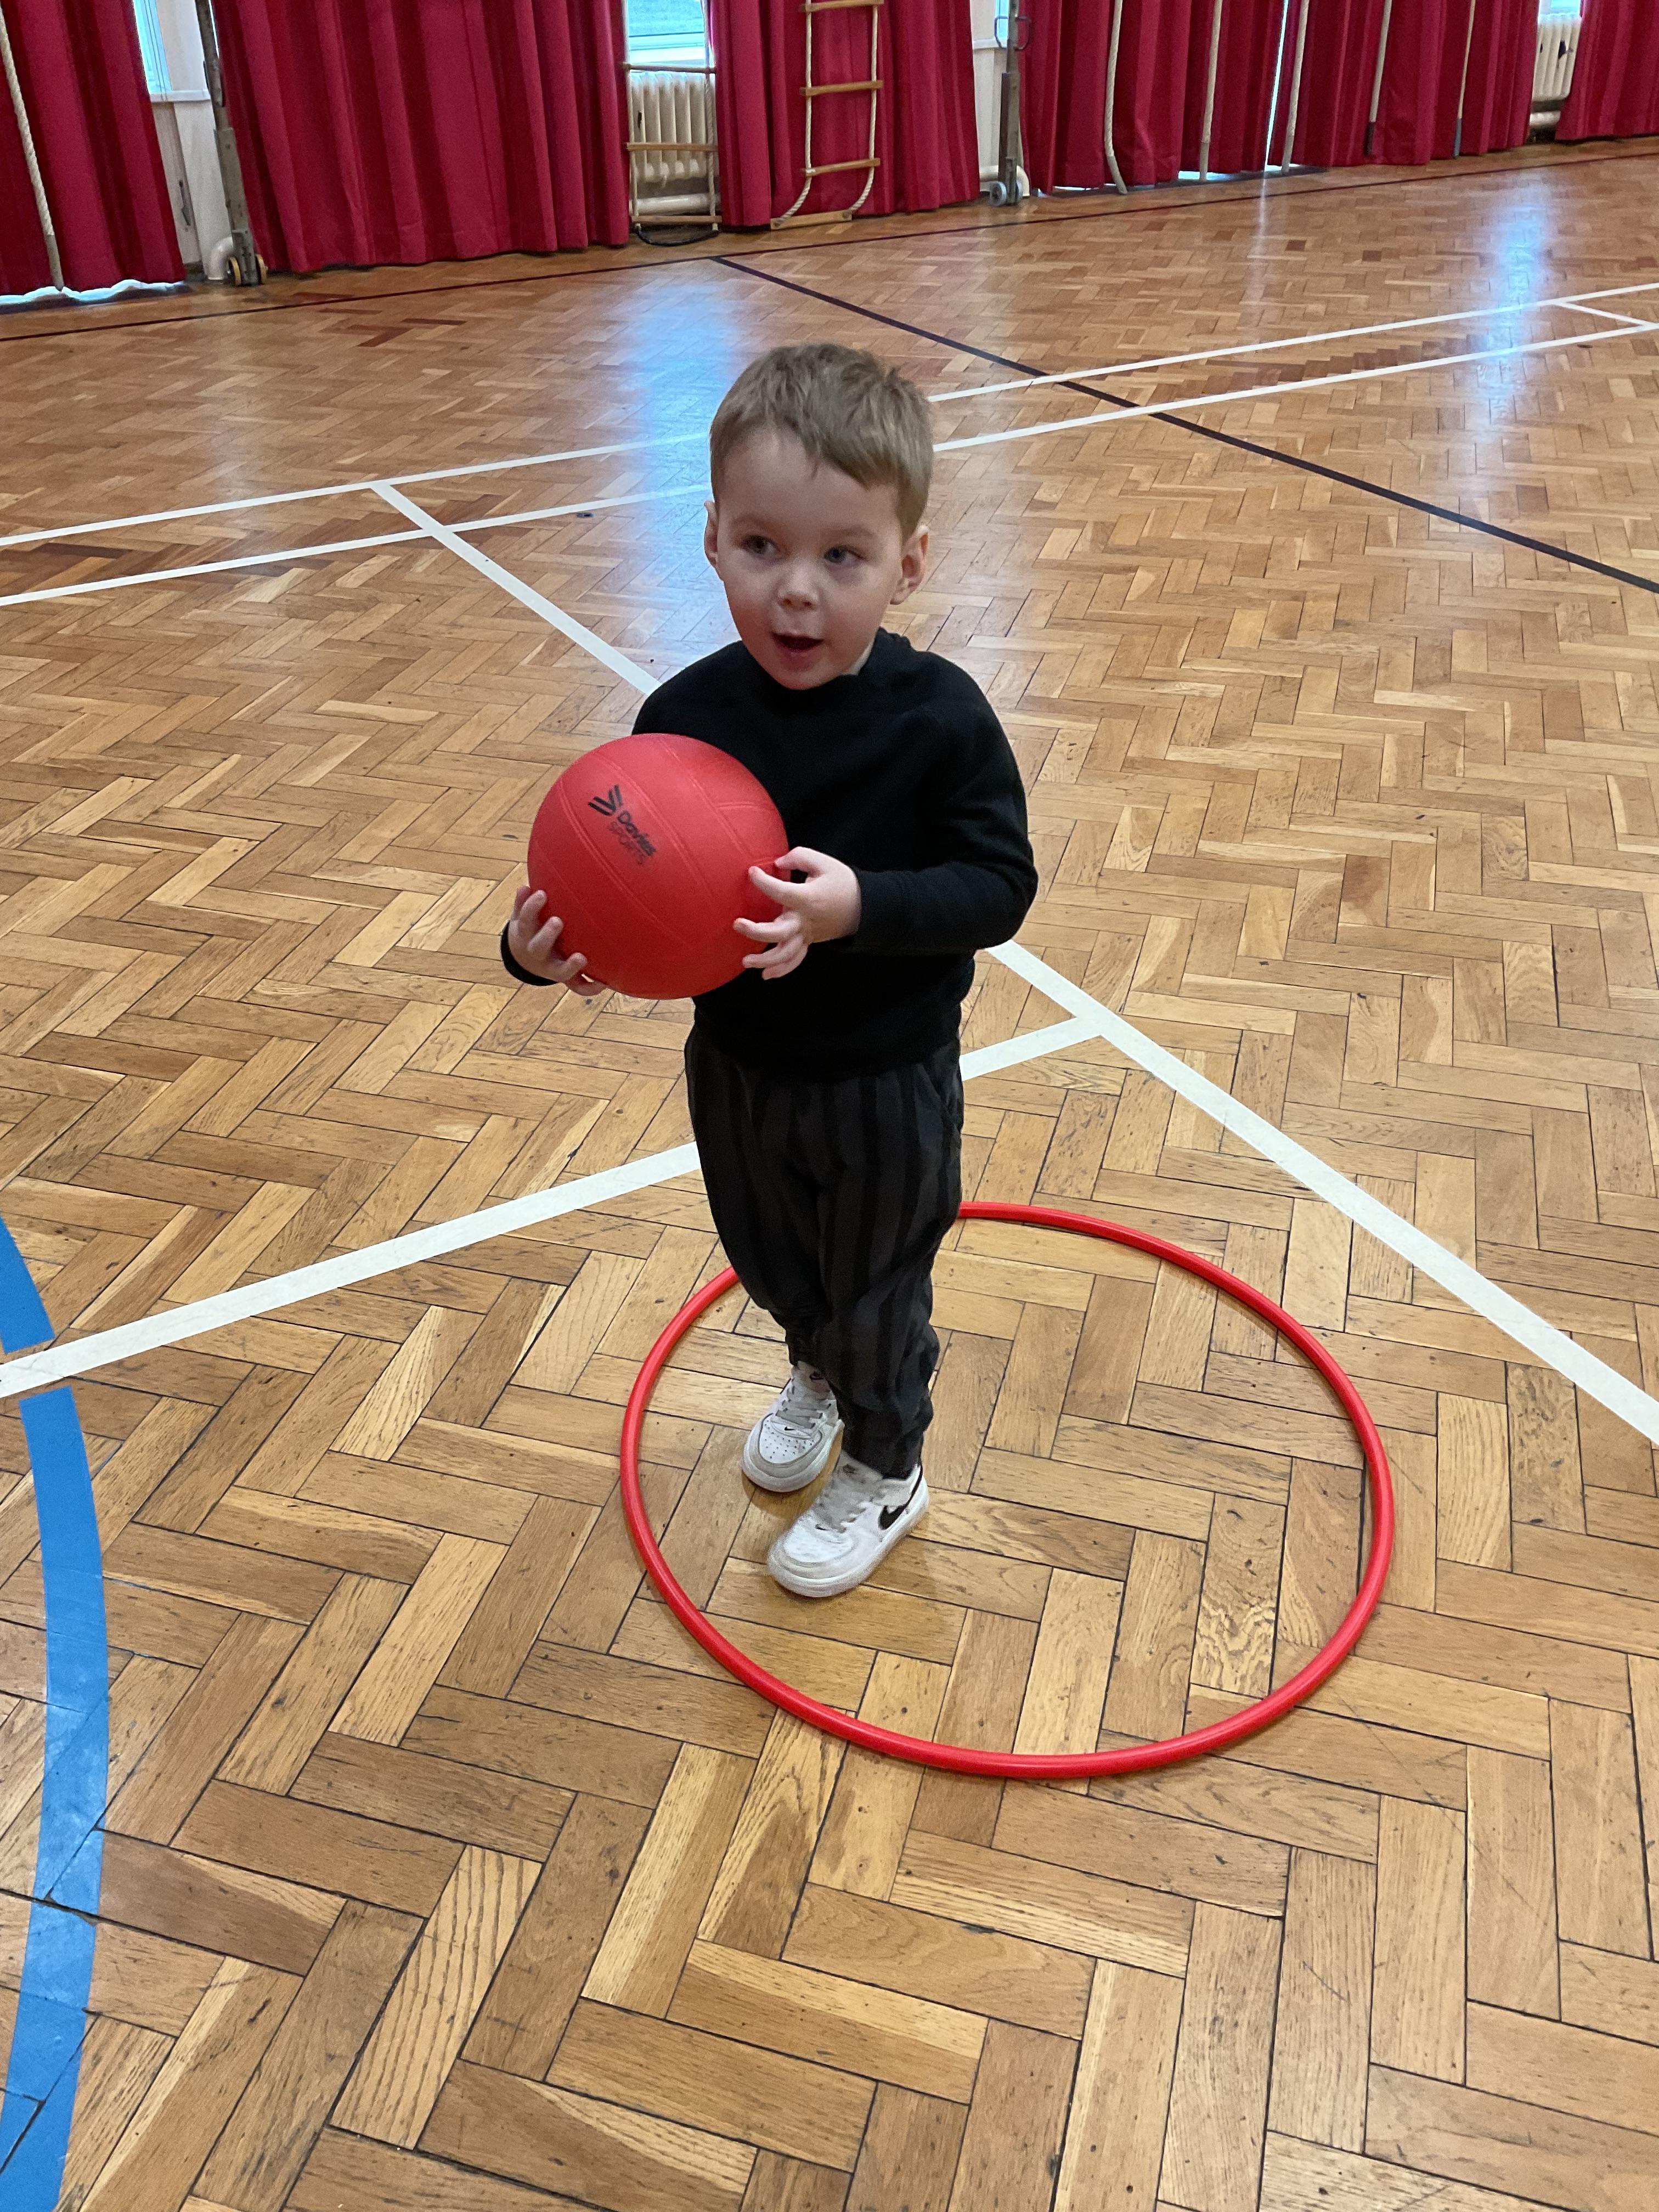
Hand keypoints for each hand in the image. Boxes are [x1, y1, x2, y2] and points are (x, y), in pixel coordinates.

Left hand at [505, 886, 605, 995]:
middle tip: (557, 922)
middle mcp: (537, 952)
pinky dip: (520, 899)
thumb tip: (606, 984)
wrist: (523, 955)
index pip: (561, 971)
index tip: (582, 957)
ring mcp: (525, 935)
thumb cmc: (555, 962)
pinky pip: (516, 909)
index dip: (571, 966)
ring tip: (542, 895)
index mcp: (552, 967)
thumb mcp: (567, 976)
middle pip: (538, 947)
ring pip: (525, 925)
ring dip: (531, 910)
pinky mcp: (517, 920)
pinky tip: (525, 888)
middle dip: (547, 935)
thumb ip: (585, 983)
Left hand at [736, 847, 861, 980]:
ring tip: (745, 961)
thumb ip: (798, 858)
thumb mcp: (823, 862)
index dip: (762, 882)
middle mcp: (805, 920)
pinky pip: (795, 960)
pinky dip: (781, 970)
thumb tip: (777, 864)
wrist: (863, 906)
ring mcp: (807, 934)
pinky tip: (765, 975)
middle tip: (737, 924)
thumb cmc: (842, 882)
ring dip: (764, 960)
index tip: (752, 872)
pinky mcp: (809, 941)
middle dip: (755, 931)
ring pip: (785, 954)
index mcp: (807, 899)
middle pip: (778, 933)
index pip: (779, 892)